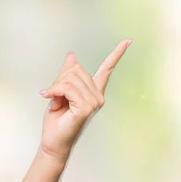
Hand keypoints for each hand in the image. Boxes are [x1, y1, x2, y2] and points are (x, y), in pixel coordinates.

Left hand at [38, 40, 130, 161]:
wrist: (53, 140)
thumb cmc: (57, 119)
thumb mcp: (60, 91)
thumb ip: (67, 74)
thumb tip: (72, 55)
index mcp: (94, 90)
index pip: (107, 68)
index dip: (117, 53)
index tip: (128, 41)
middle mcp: (98, 96)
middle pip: (75, 70)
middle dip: (59, 80)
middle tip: (54, 96)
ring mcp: (94, 102)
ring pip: (69, 78)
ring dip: (55, 88)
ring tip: (55, 102)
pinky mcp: (86, 108)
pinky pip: (67, 89)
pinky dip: (54, 92)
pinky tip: (53, 102)